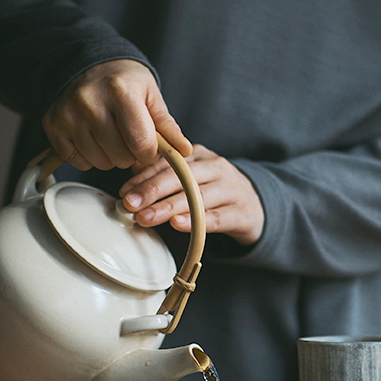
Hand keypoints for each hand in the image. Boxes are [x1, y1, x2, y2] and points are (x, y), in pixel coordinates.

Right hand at [42, 59, 191, 169]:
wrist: (86, 64)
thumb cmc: (124, 82)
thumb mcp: (151, 96)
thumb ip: (168, 126)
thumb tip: (184, 151)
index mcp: (121, 92)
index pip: (141, 144)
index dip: (149, 153)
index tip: (148, 146)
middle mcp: (90, 102)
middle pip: (120, 157)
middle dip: (130, 155)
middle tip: (128, 137)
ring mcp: (68, 115)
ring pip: (100, 163)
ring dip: (110, 157)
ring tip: (110, 136)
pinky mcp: (53, 126)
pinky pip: (78, 161)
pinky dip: (89, 156)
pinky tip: (92, 137)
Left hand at [119, 144, 264, 245]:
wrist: (256, 208)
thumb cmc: (214, 192)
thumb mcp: (191, 177)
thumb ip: (165, 172)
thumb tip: (134, 169)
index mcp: (200, 156)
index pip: (169, 162)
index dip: (145, 177)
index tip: (124, 191)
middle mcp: (217, 168)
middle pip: (182, 176)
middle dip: (152, 190)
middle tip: (130, 204)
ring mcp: (232, 190)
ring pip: (197, 196)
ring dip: (168, 207)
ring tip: (145, 217)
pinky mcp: (242, 213)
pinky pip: (216, 217)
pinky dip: (196, 221)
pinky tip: (177, 224)